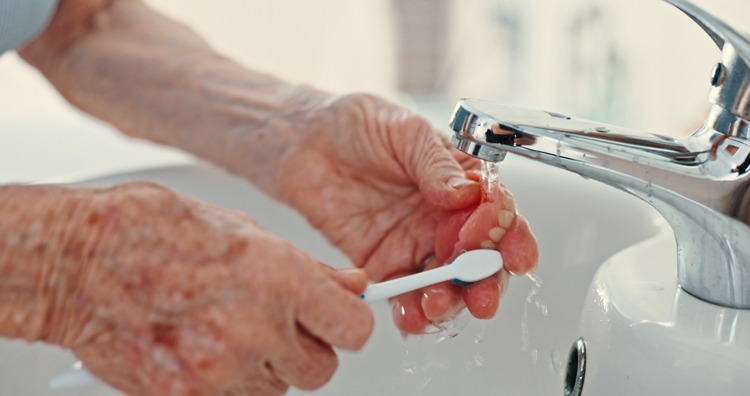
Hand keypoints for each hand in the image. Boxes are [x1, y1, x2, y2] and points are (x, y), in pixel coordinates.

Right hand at [44, 182, 372, 394]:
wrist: (78, 261)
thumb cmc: (152, 232)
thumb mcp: (245, 231)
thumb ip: (308, 269)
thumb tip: (351, 287)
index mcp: (277, 276)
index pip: (354, 328)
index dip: (348, 325)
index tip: (338, 321)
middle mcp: (254, 326)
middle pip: (320, 369)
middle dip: (305, 349)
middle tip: (276, 324)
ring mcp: (220, 368)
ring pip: (278, 388)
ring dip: (265, 366)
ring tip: (227, 330)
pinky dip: (228, 383)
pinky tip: (203, 347)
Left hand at [269, 93, 538, 333]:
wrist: (303, 140)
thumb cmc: (356, 124)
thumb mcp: (403, 130)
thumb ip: (435, 164)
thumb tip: (464, 194)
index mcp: (461, 181)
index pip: (497, 211)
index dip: (504, 231)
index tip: (491, 242)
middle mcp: (444, 217)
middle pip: (481, 257)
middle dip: (487, 280)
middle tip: (482, 296)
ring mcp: (416, 243)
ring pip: (447, 283)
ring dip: (450, 300)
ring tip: (437, 305)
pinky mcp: (385, 263)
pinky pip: (404, 294)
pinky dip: (411, 312)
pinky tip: (412, 318)